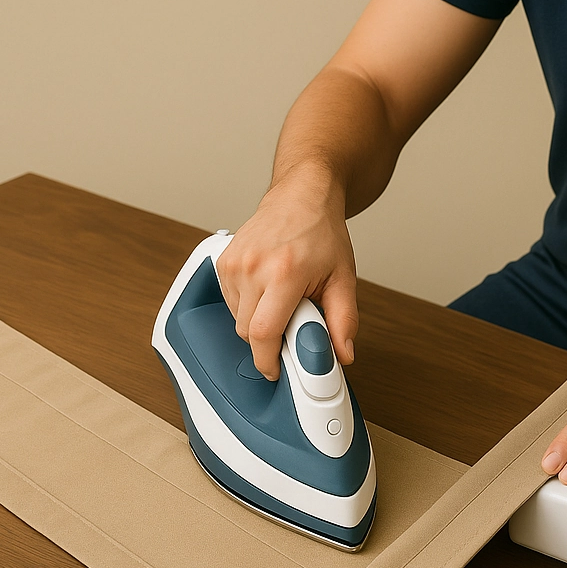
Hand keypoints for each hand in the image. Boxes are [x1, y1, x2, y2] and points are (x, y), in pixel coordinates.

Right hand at [216, 171, 358, 380]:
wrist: (302, 196)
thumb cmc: (322, 233)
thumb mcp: (343, 279)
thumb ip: (344, 320)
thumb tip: (342, 354)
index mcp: (283, 273)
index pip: (263, 333)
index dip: (267, 360)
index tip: (275, 371)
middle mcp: (253, 267)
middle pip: (248, 331)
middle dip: (269, 340)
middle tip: (292, 326)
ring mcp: (234, 262)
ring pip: (237, 318)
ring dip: (258, 321)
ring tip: (283, 301)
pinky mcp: (223, 260)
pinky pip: (230, 301)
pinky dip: (247, 305)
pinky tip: (267, 290)